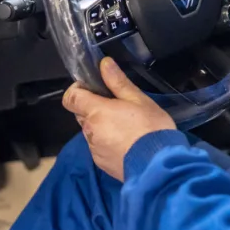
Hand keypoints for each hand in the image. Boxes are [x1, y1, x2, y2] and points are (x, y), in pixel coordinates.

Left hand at [62, 57, 175, 180]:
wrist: (158, 166)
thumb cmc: (150, 128)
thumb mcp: (138, 100)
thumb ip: (117, 82)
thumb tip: (104, 63)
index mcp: (95, 112)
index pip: (70, 97)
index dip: (77, 89)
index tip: (93, 87)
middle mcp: (89, 131)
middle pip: (81, 114)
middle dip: (94, 108)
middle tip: (116, 106)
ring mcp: (94, 149)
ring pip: (91, 131)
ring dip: (102, 126)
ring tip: (126, 127)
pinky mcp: (101, 163)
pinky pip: (98, 147)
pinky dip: (108, 142)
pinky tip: (127, 143)